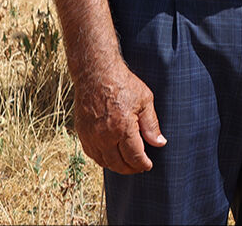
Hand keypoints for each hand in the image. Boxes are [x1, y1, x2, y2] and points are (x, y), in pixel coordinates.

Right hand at [72, 59, 165, 173]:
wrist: (96, 74)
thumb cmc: (123, 84)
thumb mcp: (145, 101)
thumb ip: (152, 125)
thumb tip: (160, 143)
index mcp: (123, 128)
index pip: (134, 157)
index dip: (142, 164)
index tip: (148, 166)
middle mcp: (105, 136)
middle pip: (118, 163)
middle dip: (130, 168)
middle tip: (139, 167)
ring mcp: (91, 136)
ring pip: (103, 161)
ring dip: (116, 166)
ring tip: (126, 164)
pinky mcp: (82, 132)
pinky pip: (91, 153)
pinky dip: (102, 159)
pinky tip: (110, 156)